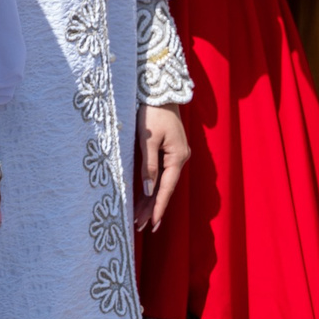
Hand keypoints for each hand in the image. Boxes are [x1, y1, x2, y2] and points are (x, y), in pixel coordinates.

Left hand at [133, 104, 189, 232]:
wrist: (160, 90)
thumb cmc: (152, 112)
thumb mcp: (148, 138)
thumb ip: (148, 165)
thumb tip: (149, 190)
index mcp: (177, 157)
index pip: (166, 188)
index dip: (158, 207)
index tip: (151, 224)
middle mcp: (179, 158)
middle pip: (165, 189)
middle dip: (152, 208)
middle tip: (140, 227)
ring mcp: (176, 154)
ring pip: (162, 182)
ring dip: (151, 199)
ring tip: (139, 217)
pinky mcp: (169, 150)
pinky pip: (161, 173)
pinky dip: (153, 186)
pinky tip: (145, 197)